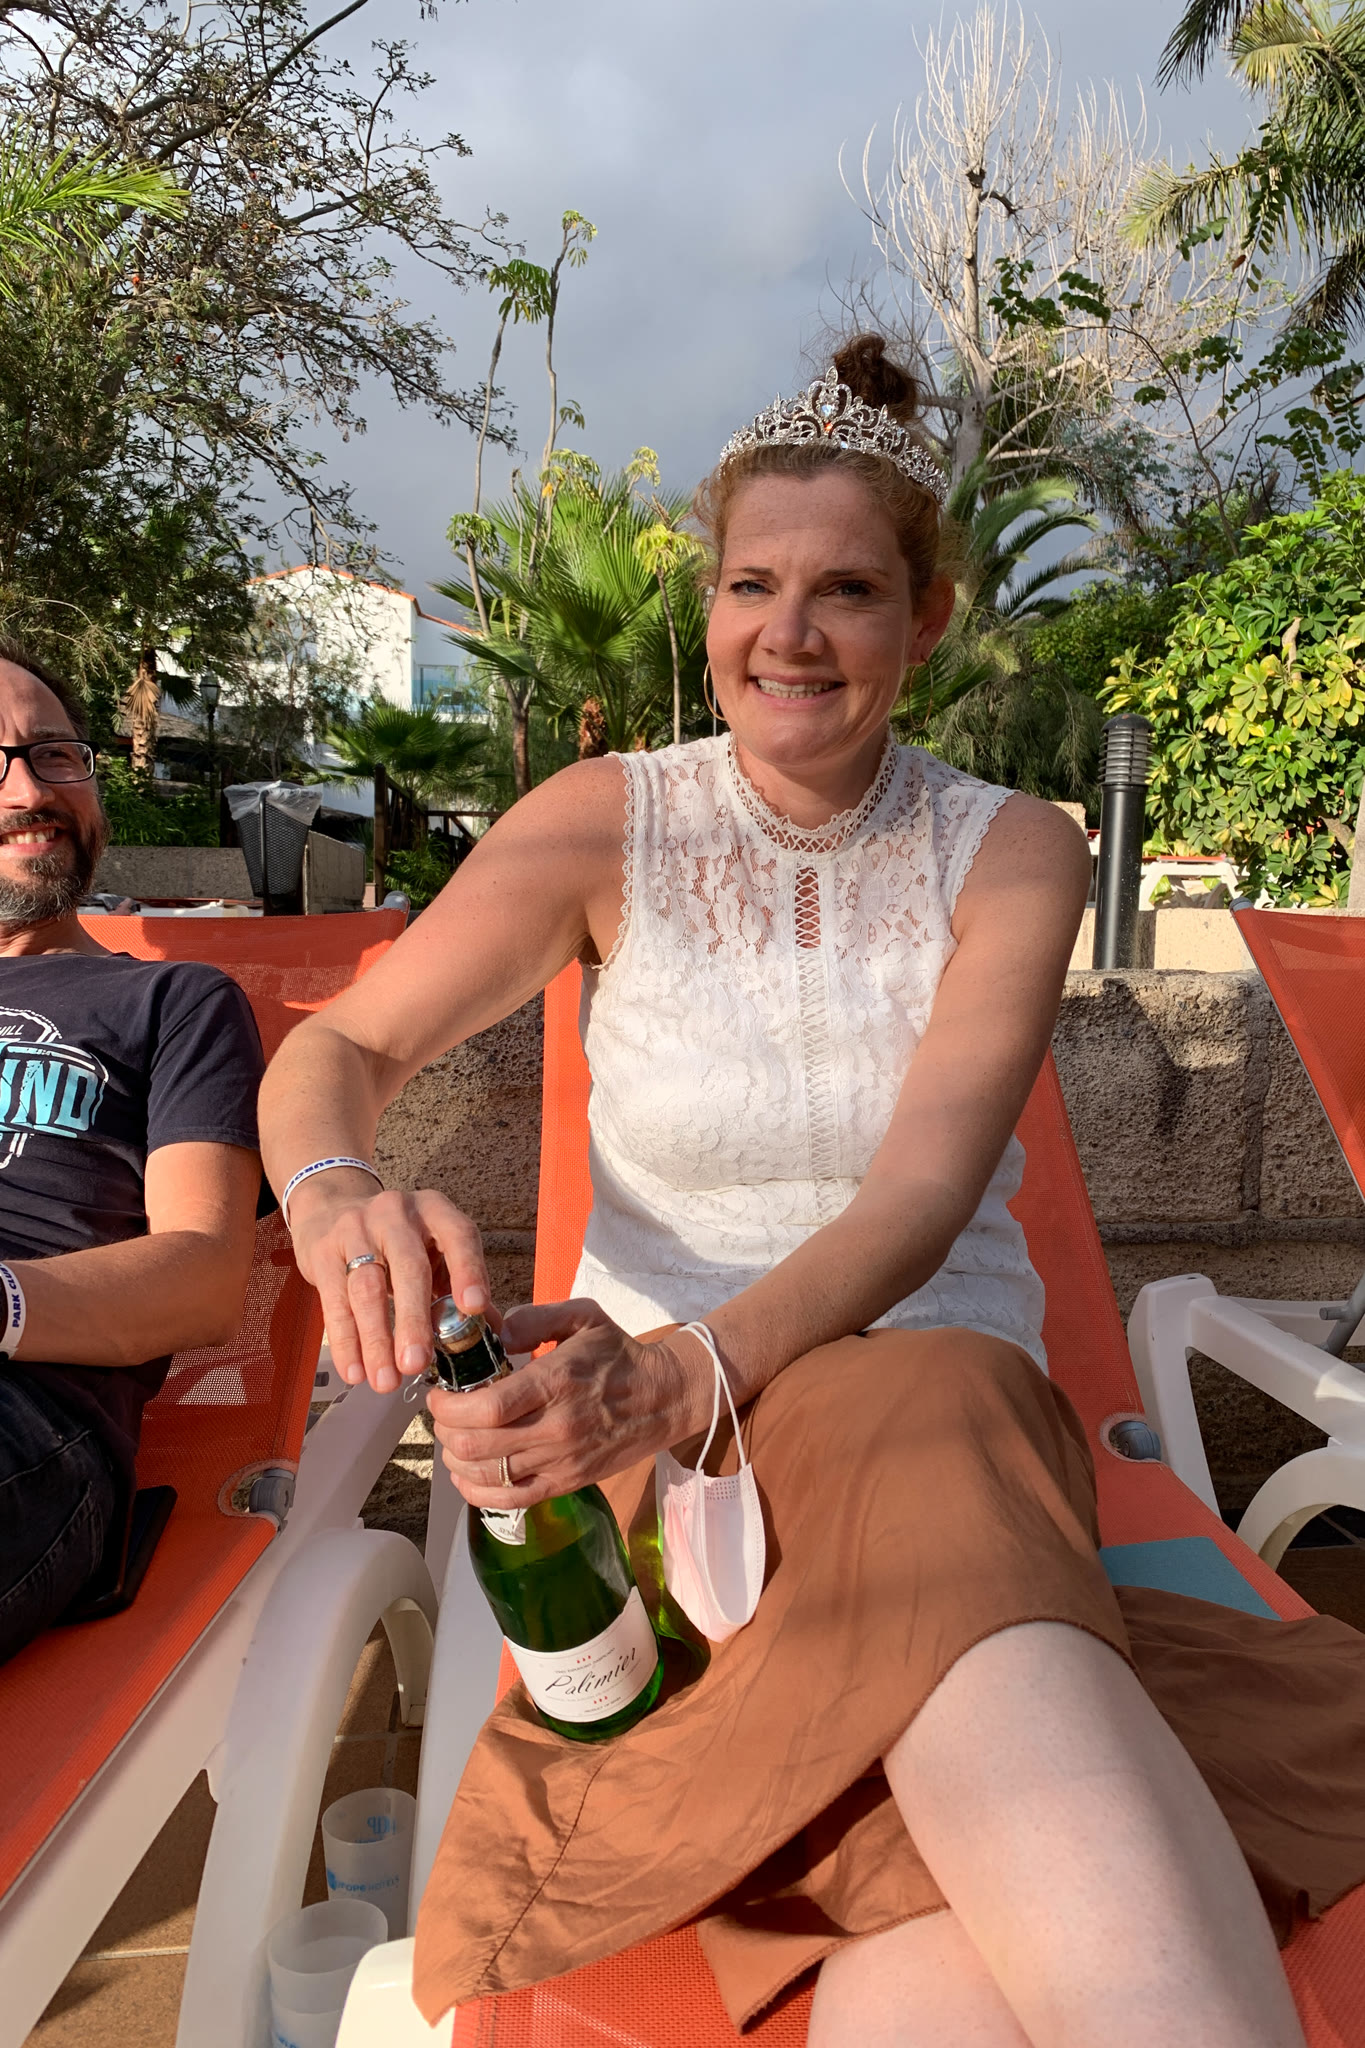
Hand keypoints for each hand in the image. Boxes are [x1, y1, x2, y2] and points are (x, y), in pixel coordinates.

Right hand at [289, 1172, 492, 1394]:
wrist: (332, 1205)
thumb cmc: (396, 1239)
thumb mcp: (431, 1247)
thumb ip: (457, 1284)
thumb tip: (493, 1333)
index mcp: (435, 1211)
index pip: (458, 1236)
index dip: (469, 1271)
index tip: (474, 1309)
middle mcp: (396, 1213)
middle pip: (408, 1268)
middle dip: (413, 1320)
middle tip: (416, 1365)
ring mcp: (356, 1229)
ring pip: (367, 1289)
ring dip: (376, 1340)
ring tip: (386, 1381)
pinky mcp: (323, 1251)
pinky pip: (335, 1301)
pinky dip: (345, 1341)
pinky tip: (355, 1371)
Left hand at [430, 1298, 714, 1507]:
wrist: (666, 1398)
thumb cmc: (620, 1355)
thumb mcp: (583, 1316)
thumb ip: (535, 1317)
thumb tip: (497, 1332)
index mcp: (556, 1383)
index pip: (488, 1407)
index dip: (449, 1407)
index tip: (438, 1395)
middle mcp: (556, 1427)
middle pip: (478, 1444)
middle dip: (445, 1430)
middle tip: (442, 1414)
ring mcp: (561, 1461)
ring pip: (487, 1473)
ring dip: (455, 1458)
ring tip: (454, 1439)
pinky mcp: (566, 1483)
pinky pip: (510, 1500)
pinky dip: (477, 1491)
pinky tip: (467, 1474)